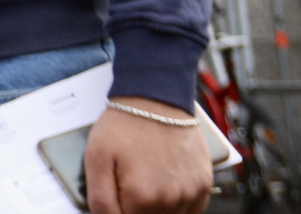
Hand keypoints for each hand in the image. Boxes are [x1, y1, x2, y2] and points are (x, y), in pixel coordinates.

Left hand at [82, 98, 212, 213]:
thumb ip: (100, 199)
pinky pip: (191, 209)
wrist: (155, 98)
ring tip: (146, 177)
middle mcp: (171, 201)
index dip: (119, 209)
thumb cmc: (124, 125)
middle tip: (130, 180)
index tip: (118, 193)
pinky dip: (178, 203)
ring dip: (157, 206)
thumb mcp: (95, 159)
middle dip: (136, 206)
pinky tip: (165, 182)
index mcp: (142, 198)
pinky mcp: (204, 184)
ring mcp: (191, 193)